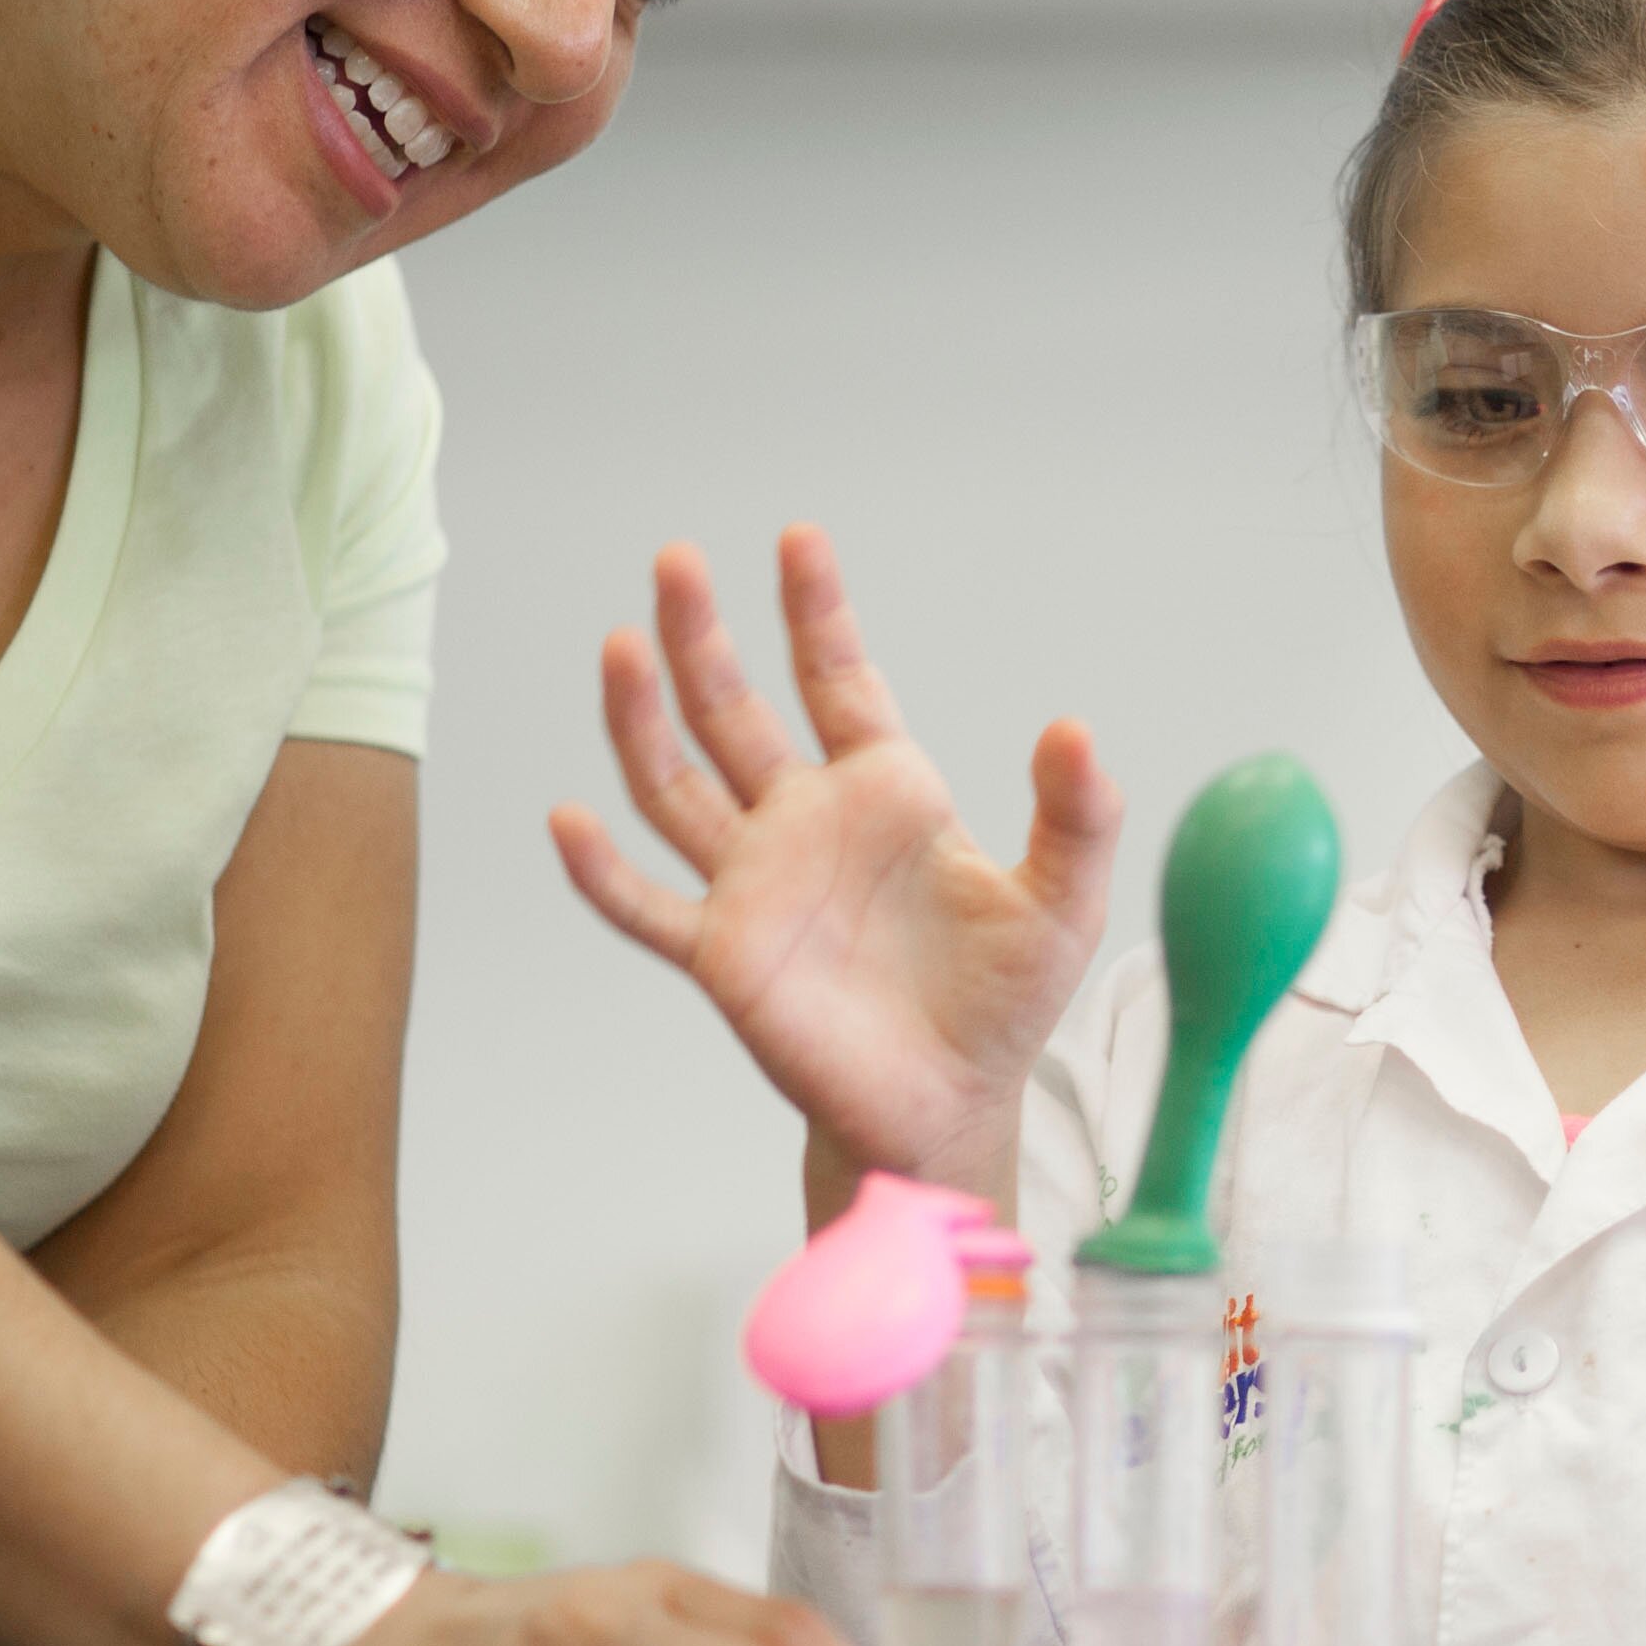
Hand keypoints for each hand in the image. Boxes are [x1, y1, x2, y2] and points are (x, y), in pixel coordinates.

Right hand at [550, 528, 1117, 1201]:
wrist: (951, 1105)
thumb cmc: (1001, 1002)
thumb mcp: (1064, 900)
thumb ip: (1077, 814)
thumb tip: (1076, 729)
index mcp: (883, 791)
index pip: (837, 679)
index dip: (817, 612)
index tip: (798, 540)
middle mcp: (804, 822)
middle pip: (734, 710)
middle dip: (704, 637)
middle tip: (678, 560)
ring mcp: (755, 885)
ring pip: (677, 786)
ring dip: (642, 720)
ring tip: (620, 647)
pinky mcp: (725, 956)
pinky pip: (648, 909)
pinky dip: (603, 871)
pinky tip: (569, 823)